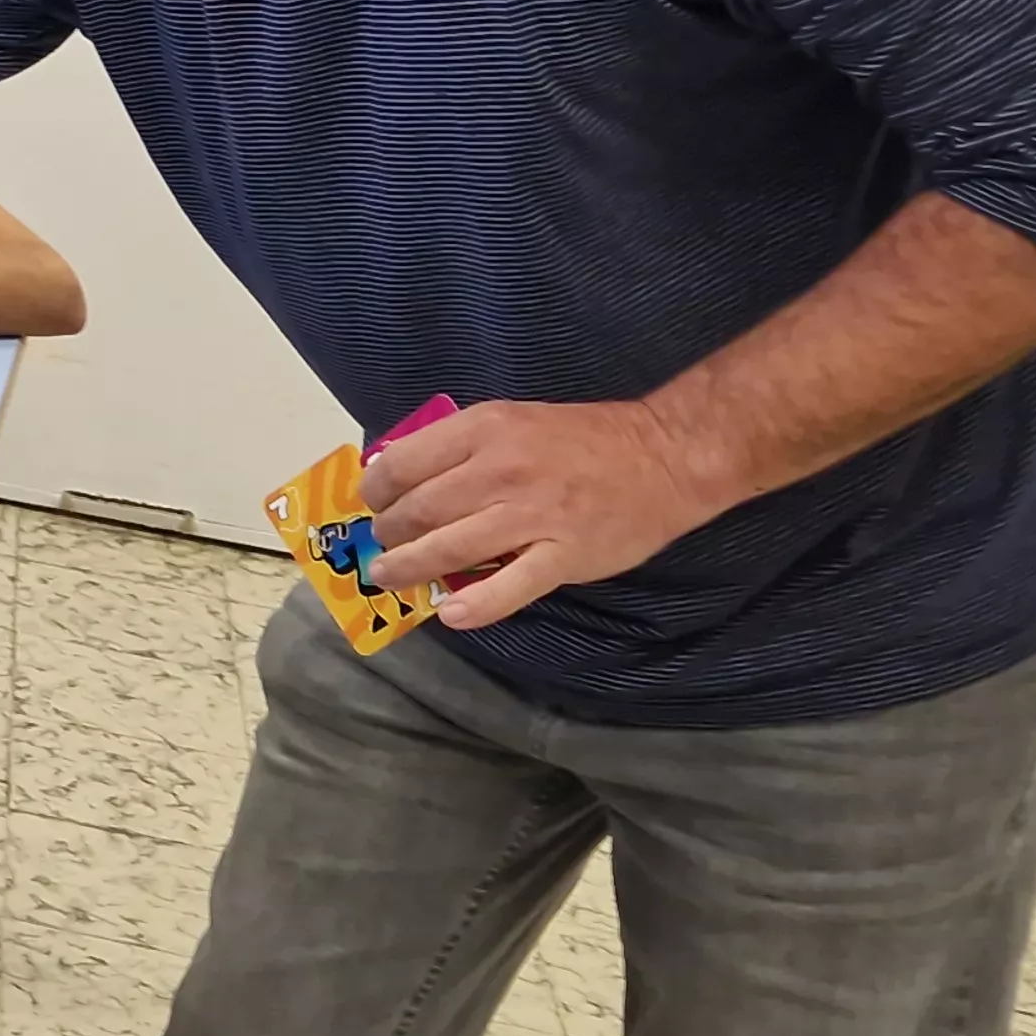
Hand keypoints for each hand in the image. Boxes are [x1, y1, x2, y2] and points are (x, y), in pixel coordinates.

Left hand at [359, 399, 727, 631]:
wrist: (663, 456)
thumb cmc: (581, 438)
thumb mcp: (513, 420)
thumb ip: (464, 446)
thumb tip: (403, 474)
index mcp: (484, 429)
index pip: (402, 464)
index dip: (375, 491)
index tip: (372, 505)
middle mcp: (500, 471)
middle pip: (417, 511)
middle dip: (387, 534)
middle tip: (380, 547)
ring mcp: (531, 516)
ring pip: (448, 549)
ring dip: (409, 568)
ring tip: (390, 577)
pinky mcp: (561, 556)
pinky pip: (507, 588)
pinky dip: (475, 606)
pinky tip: (452, 615)